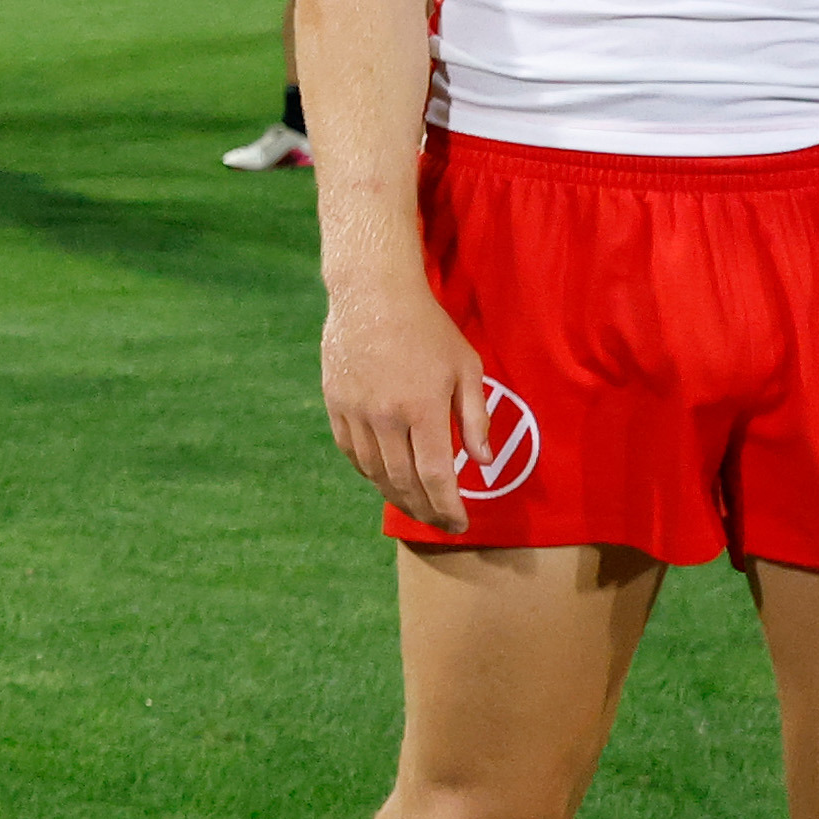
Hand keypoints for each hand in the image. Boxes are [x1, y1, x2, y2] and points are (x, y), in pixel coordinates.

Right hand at [321, 275, 489, 532]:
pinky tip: (385, 478)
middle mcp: (385, 416)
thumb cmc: (428, 329)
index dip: (447, 507)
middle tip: (440, 523)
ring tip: (416, 506)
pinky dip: (370, 473)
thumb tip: (482, 462)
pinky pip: (351, 452)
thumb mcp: (466, 367)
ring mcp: (355, 411)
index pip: (435, 475)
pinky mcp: (336, 404)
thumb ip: (476, 417)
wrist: (372, 294)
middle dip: (425, 511)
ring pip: (374, 472)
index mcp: (423, 407)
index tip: (459, 524)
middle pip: (403, 482)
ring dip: (396, 497)